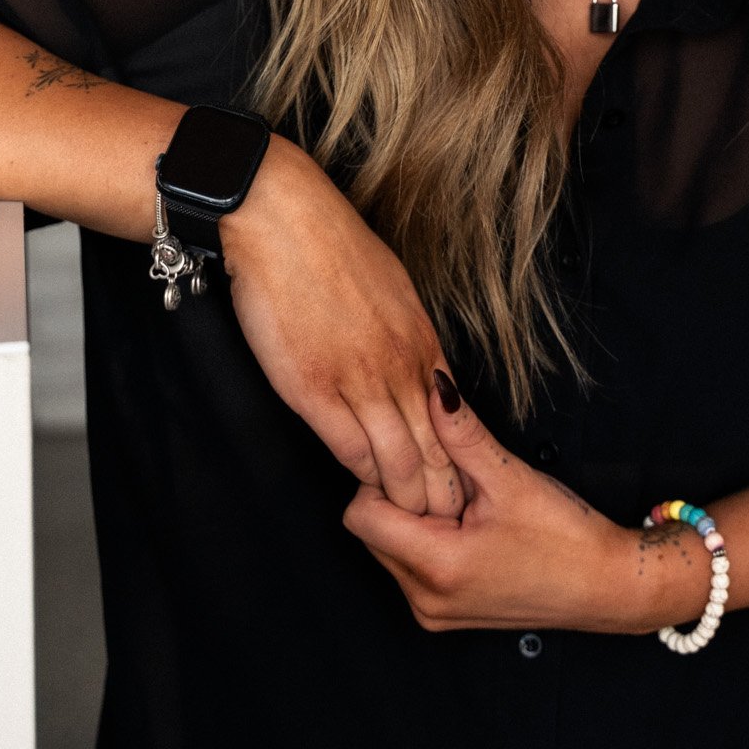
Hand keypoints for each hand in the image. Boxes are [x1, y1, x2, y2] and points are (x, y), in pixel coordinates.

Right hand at [218, 134, 466, 517]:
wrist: (284, 221)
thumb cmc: (331, 247)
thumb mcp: (393, 288)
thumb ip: (407, 334)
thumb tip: (417, 362)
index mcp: (422, 340)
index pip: (453, 419)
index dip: (460, 459)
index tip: (464, 486)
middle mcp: (401, 366)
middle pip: (434, 449)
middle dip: (445, 493)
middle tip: (451, 526)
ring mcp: (360, 380)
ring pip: (398, 460)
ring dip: (407, 498)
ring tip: (415, 527)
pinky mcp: (315, 390)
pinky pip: (349, 449)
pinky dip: (361, 476)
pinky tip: (365, 492)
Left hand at [342, 371, 639, 632]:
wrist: (606, 587)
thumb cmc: (567, 539)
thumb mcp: (511, 479)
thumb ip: (462, 433)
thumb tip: (432, 390)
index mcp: (436, 567)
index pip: (360, 515)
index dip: (384, 479)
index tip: (424, 463)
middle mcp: (424, 599)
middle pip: (370, 532)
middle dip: (401, 498)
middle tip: (453, 483)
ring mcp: (433, 613)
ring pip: (389, 549)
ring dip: (415, 521)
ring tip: (466, 506)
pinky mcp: (444, 616)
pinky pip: (410, 569)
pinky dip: (428, 542)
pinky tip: (469, 528)